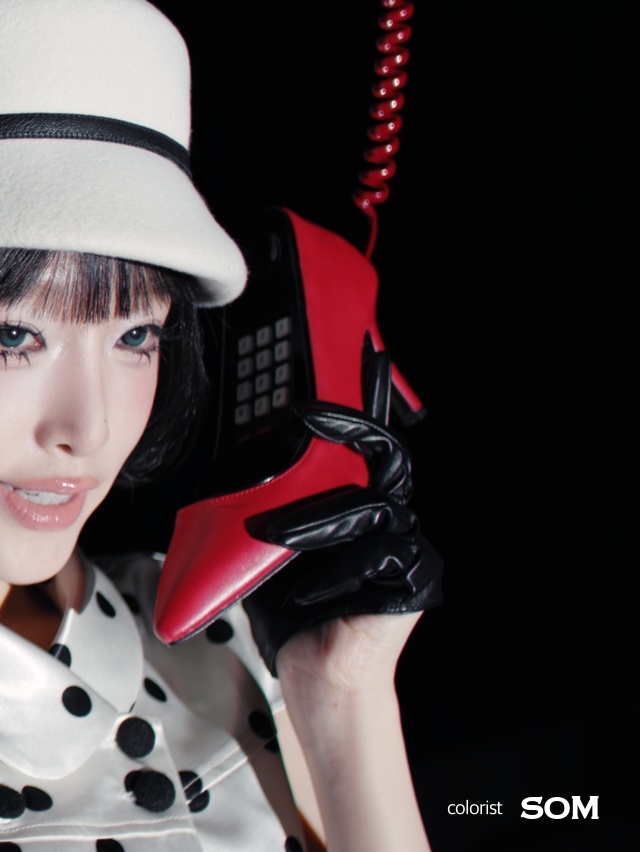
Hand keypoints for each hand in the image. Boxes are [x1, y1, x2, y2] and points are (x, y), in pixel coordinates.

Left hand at [242, 349, 443, 676]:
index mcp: (362, 499)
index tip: (367, 354)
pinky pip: (377, 558)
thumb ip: (269, 503)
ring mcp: (410, 545)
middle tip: (308, 417)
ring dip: (317, 520)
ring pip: (372, 508)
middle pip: (387, 454)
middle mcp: (393, 513)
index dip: (372, 396)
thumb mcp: (271, 544)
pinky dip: (336, 573)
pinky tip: (313, 593)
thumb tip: (237, 461)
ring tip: (273, 536)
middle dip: (351, 427)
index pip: (369, 439)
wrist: (319, 676)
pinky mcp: (417, 580)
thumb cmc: (296, 608)